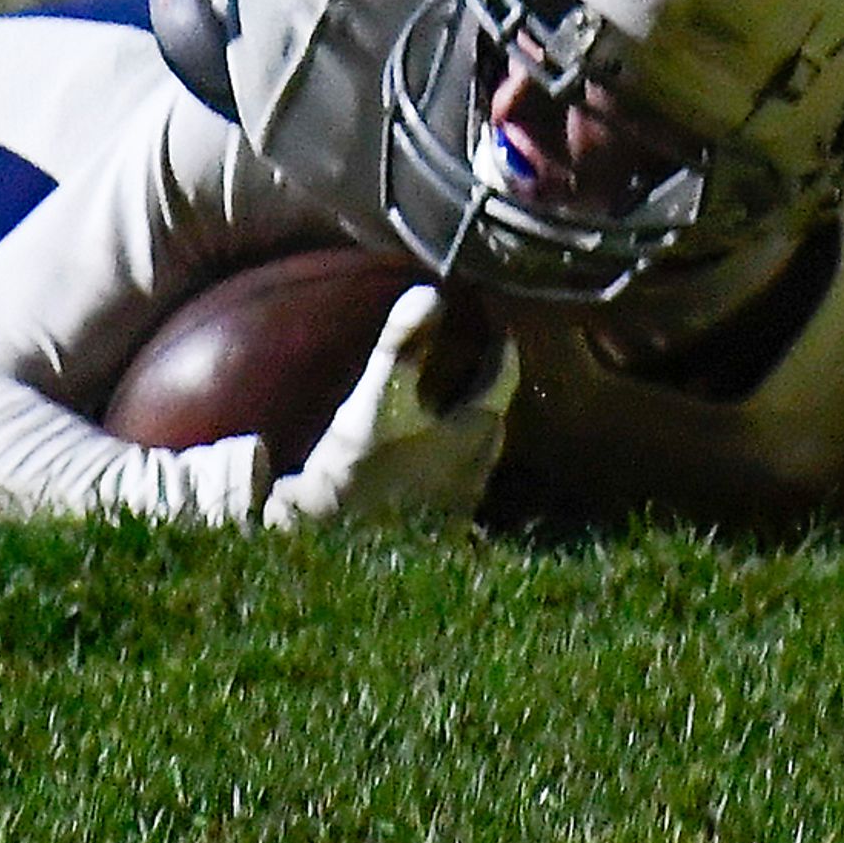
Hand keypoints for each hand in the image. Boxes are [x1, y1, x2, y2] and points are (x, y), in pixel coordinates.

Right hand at [261, 284, 516, 526]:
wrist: (340, 551)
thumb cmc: (363, 468)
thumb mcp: (378, 398)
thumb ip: (403, 345)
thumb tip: (428, 292)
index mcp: (477, 430)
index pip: (503, 373)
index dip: (498, 340)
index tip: (490, 315)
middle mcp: (482, 464)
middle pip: (493, 409)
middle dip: (482, 379)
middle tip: (464, 348)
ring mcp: (465, 497)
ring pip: (477, 443)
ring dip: (465, 415)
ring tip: (442, 392)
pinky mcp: (445, 523)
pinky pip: (458, 470)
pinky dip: (447, 447)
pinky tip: (420, 445)